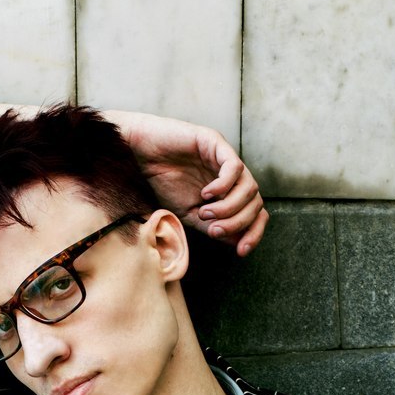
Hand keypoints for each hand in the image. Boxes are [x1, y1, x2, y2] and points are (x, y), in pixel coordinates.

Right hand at [107, 109, 267, 255]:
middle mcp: (232, 176)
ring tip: (205, 212)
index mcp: (228, 193)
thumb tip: (237, 242)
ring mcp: (225, 159)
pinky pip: (234, 167)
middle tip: (214, 230)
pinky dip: (223, 186)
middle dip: (238, 223)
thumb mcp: (188, 215)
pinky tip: (206, 194)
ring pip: (249, 187)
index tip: (241, 251)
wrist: (138, 156)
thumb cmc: (161, 183)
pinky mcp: (216, 143)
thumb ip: (212, 226)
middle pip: (256, 203)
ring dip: (230, 207)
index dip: (253, 233)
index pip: (255, 213)